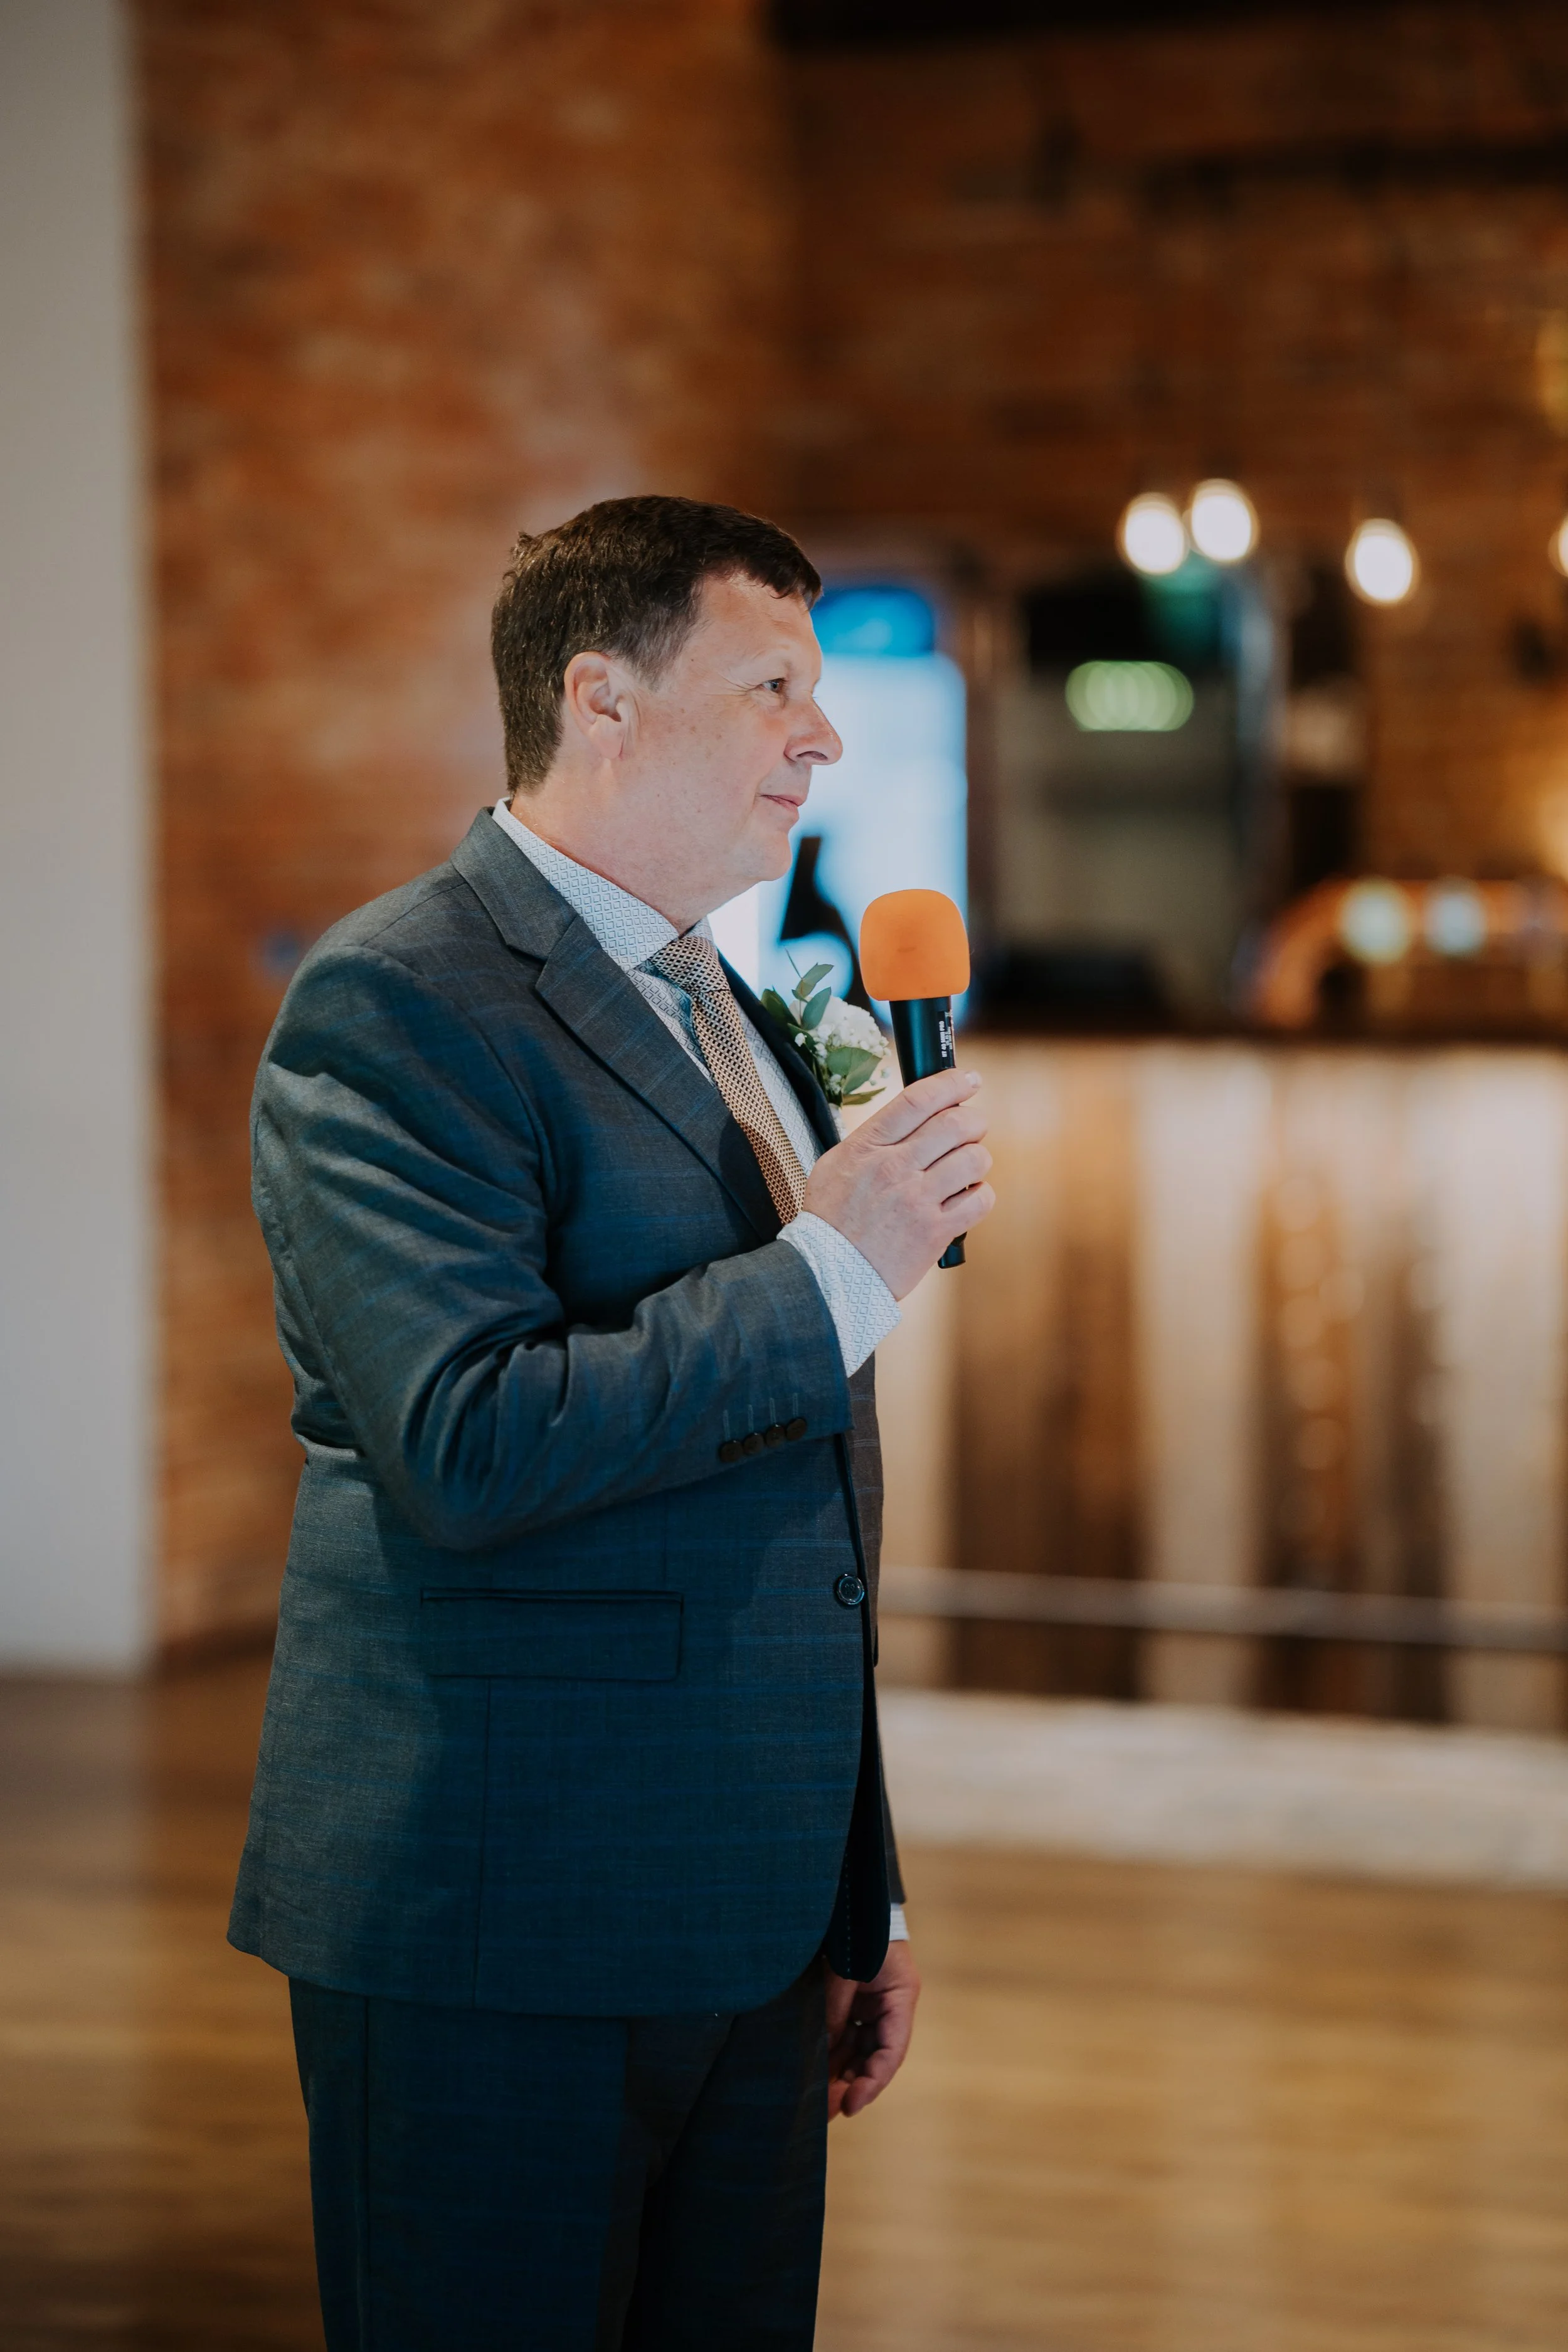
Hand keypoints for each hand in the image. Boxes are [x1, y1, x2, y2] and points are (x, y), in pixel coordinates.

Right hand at [802, 1067, 994, 1298]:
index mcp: (868, 1147)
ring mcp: (917, 1201)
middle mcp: (894, 1169)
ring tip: (966, 1167)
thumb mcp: (836, 1164)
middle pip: (955, 1123)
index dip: (951, 1083)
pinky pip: (981, 1199)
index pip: (918, 1099)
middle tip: (971, 1127)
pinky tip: (967, 1197)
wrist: (828, 1272)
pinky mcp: (935, 1232)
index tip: (968, 1080)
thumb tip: (912, 1115)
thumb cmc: (832, 1218)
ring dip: (977, 1158)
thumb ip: (873, 1137)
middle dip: (973, 1120)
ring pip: (974, 1159)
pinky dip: (981, 1194)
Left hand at [825, 1941, 920, 2118]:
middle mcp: (887, 2007)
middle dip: (850, 2086)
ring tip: (815, 2103)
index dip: (873, 2083)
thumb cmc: (855, 1926)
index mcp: (900, 1996)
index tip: (851, 2105)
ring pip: (855, 2051)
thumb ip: (835, 2009)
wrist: (847, 1894)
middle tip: (826, 2112)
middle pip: (872, 2058)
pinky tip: (813, 2074)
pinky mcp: (850, 2001)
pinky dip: (829, 2055)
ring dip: (838, 2075)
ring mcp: (868, 2005)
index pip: (891, 2051)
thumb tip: (820, 2051)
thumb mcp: (846, 1968)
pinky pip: (842, 2035)